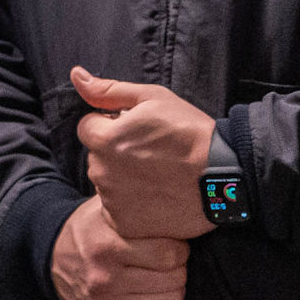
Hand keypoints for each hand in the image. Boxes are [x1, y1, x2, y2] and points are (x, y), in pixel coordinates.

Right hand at [50, 194, 187, 299]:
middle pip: (173, 280)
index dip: (179, 247)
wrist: (52, 259)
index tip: (172, 243)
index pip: (169, 254)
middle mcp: (104, 281)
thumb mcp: (106, 208)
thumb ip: (137, 204)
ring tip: (162, 279)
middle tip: (168, 262)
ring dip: (174, 290)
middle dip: (178, 268)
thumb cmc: (90, 230)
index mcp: (105, 247)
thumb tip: (176, 193)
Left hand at [71, 66, 217, 237]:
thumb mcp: (152, 98)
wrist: (223, 174)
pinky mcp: (125, 224)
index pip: (88, 127)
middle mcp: (100, 171)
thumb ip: (108, 91)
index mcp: (103, 139)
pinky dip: (132, 205)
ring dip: (123, 178)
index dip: (111, 125)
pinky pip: (118, 210)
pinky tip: (157, 196)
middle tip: (152, 154)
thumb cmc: (189, 131)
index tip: (138, 131)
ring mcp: (112, 200)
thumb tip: (76, 75)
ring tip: (158, 175)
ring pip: (107, 183)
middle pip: (97, 156)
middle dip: (116, 152)